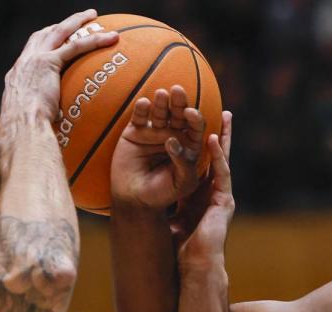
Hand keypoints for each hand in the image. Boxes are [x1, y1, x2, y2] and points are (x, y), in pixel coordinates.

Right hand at [0, 10, 117, 150]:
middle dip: (61, 25)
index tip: (57, 39)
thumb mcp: (32, 121)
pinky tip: (111, 38)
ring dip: (78, 21)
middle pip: (44, 34)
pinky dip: (94, 40)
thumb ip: (43, 116)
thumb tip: (55, 127)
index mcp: (18, 76)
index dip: (45, 42)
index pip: (32, 52)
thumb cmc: (25, 132)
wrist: (21, 127)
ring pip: (60, 32)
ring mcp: (34, 60)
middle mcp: (24, 63)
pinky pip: (75, 46)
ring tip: (95, 17)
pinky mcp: (48, 63)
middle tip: (78, 20)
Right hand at [111, 85, 206, 209]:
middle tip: (178, 91)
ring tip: (161, 94)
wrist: (135, 200)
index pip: (195, 128)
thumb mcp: (181, 183)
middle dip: (180, 102)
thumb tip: (172, 140)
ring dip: (162, 102)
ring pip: (160, 112)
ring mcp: (154, 132)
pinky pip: (140, 116)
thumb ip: (184, 163)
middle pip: (179, 114)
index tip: (191, 113)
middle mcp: (173, 135)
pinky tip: (144, 103)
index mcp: (189, 145)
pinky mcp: (136, 131)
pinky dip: (141, 109)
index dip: (195, 119)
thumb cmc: (163, 194)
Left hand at [175, 111, 233, 269]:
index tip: (198, 127)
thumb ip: (169, 209)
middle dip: (220, 134)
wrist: (197, 265)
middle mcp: (216, 192)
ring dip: (223, 137)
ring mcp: (223, 195)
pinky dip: (218, 156)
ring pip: (224, 161)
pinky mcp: (225, 201)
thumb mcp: (174, 222)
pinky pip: (221, 173)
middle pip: (217, 158)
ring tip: (222, 116)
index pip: (203, 165)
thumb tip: (151, 204)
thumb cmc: (184, 249)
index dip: (202, 146)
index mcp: (204, 195)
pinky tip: (212, 139)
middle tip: (222, 113)